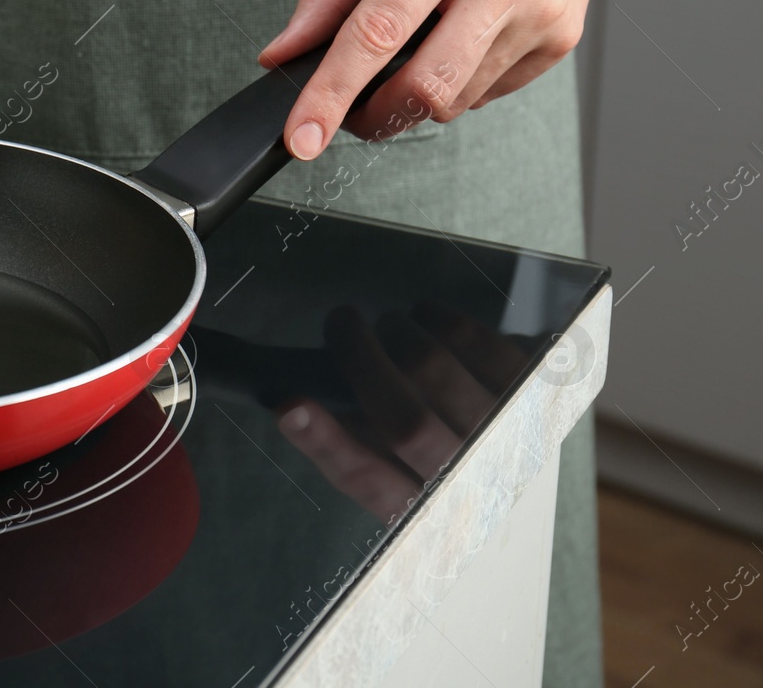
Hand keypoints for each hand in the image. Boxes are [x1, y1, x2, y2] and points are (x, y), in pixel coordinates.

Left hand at [259, 0, 610, 160]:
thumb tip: (280, 55)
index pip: (377, 32)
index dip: (331, 93)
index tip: (302, 137)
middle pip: (423, 86)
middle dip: (373, 115)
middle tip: (350, 110)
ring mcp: (542, 9)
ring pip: (455, 100)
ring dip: (417, 97)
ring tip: (417, 46)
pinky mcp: (563, 37)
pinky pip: (489, 94)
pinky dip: (459, 84)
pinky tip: (462, 38)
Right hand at [275, 304, 528, 520]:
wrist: (534, 469)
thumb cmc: (445, 467)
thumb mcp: (398, 476)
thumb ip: (352, 445)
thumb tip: (292, 402)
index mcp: (424, 510)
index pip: (369, 482)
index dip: (325, 444)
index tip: (288, 405)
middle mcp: (472, 481)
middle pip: (406, 420)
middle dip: (359, 354)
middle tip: (341, 322)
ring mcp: (512, 437)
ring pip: (437, 369)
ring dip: (400, 331)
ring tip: (391, 326)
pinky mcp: (540, 393)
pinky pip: (479, 340)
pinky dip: (442, 319)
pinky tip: (430, 319)